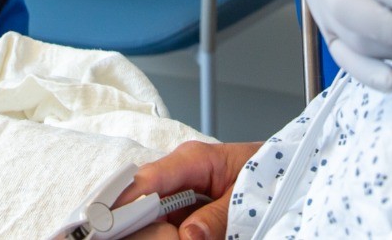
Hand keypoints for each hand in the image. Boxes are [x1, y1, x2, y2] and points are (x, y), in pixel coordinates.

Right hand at [115, 140, 261, 239]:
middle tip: (140, 236)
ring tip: (173, 233)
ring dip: (151, 232)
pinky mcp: (182, 212)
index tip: (106, 224)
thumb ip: (219, 216)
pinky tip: (171, 235)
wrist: (285, 174)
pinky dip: (163, 234)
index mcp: (193, 159)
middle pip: (140, 201)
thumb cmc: (268, 172)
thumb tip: (189, 237)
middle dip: (137, 224)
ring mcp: (178, 195)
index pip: (147, 179)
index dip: (124, 203)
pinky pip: (163, 225)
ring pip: (148, 218)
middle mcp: (178, 174)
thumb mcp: (248, 194)